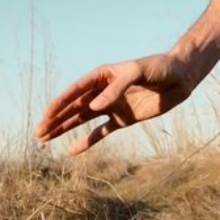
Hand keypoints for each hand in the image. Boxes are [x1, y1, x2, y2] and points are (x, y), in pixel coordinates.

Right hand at [34, 53, 194, 156]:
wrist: (181, 78)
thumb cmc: (160, 68)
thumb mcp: (138, 72)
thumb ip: (116, 88)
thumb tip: (93, 107)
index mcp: (103, 75)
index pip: (76, 90)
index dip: (60, 103)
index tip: (46, 115)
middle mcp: (104, 91)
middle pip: (74, 107)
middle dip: (55, 119)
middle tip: (38, 133)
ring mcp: (112, 105)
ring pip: (82, 120)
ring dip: (64, 129)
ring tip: (44, 140)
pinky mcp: (123, 119)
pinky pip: (100, 132)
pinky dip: (86, 142)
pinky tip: (71, 151)